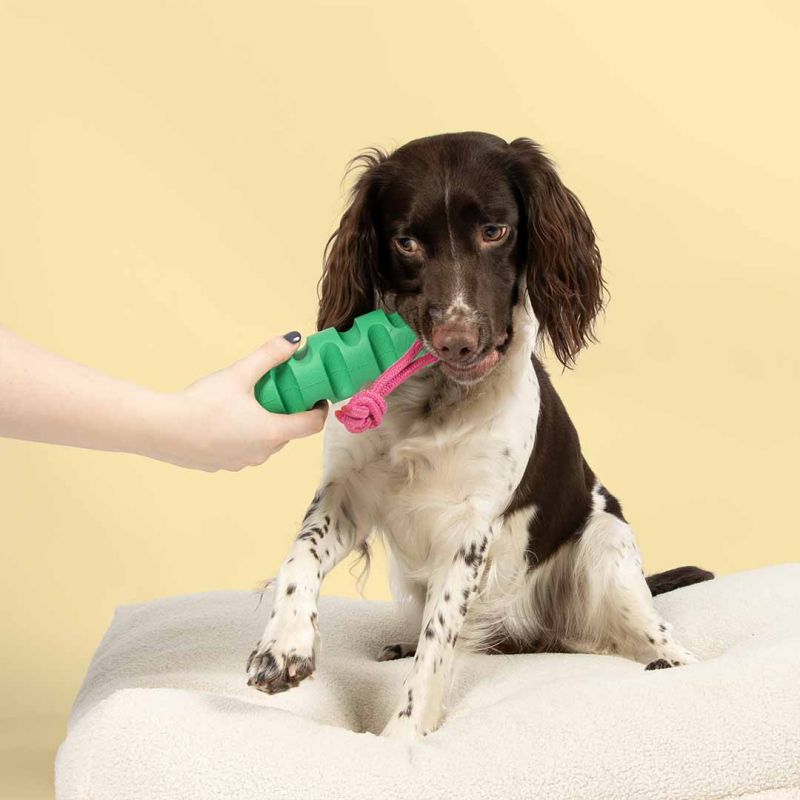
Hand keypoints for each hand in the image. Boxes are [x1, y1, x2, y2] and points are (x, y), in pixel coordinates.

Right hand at [162, 333, 327, 471]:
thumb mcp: (239, 374)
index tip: (318, 397)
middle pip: (288, 434)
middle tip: (282, 393)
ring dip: (266, 427)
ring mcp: (241, 463)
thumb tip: (294, 340)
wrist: (160, 429)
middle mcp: (261, 453)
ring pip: (265, 444)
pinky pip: (242, 451)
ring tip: (253, 405)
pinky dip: (243, 437)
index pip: (311, 426)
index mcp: (272, 432)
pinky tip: (227, 421)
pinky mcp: (221, 466)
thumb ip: (269, 356)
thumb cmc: (202, 403)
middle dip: (289, 415)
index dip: (319, 411)